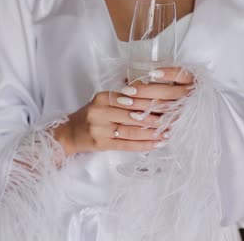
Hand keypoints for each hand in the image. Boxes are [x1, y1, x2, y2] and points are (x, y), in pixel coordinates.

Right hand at [54, 67, 193, 156]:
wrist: (69, 134)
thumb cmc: (89, 117)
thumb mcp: (101, 102)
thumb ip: (121, 99)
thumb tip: (148, 98)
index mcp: (102, 98)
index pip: (131, 99)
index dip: (150, 101)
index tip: (167, 103)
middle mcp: (100, 112)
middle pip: (133, 114)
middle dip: (155, 117)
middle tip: (174, 118)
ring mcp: (100, 129)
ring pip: (132, 130)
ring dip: (152, 132)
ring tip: (168, 132)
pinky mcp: (102, 144)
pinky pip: (127, 144)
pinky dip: (143, 145)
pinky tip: (156, 144)